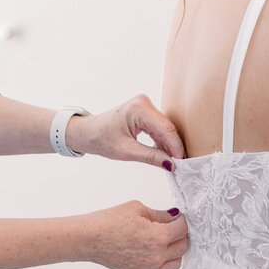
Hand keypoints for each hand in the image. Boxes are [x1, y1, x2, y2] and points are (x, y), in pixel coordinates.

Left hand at [67, 95, 185, 167]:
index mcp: (138, 108)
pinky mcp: (144, 112)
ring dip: (168, 144)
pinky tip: (163, 153)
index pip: (165, 128)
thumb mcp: (126, 151)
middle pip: (167, 127)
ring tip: (171, 162)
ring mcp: (144, 106)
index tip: (181, 163)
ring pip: (164, 128)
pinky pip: (158, 127)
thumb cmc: (100, 139)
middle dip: (173, 146)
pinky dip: (161, 140)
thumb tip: (171, 164)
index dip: (175, 146)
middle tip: (179, 166)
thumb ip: (151, 157)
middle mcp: (144, 103)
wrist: (87, 133)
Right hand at [85, 201, 188, 268]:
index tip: (178, 217)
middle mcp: (156, 256)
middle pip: (183, 247)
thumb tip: (172, 217)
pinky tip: (154, 251)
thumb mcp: (138, 209)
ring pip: (175, 264)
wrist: (89, 238)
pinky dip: (162, 262)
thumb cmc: (108, 222)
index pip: (182, 229)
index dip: (181, 220)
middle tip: (174, 227)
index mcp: (158, 237)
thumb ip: (160, 215)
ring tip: (167, 241)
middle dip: (181, 235)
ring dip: (175, 252)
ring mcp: (148, 268)